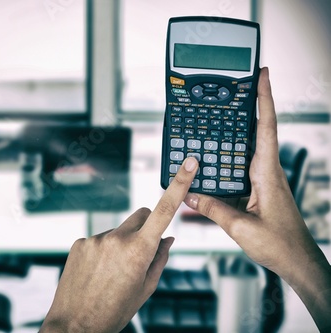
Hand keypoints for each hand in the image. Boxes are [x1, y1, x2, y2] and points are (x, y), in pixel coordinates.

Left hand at [40, 157, 198, 332]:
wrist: (75, 325)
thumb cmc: (114, 311)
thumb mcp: (146, 289)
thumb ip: (160, 259)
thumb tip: (168, 237)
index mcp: (139, 251)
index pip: (164, 211)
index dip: (179, 185)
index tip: (188, 164)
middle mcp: (116, 239)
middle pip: (140, 215)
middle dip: (146, 226)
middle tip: (141, 250)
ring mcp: (95, 239)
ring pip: (119, 230)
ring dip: (122, 243)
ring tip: (112, 271)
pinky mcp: (80, 242)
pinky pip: (100, 238)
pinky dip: (103, 250)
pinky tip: (97, 271)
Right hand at [184, 67, 330, 330]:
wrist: (298, 261)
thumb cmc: (279, 244)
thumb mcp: (240, 227)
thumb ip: (213, 208)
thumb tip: (190, 193)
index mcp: (268, 173)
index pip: (266, 127)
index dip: (264, 98)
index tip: (262, 74)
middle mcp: (268, 171)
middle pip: (259, 129)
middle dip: (251, 104)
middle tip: (237, 84)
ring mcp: (265, 179)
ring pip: (249, 148)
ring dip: (239, 131)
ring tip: (221, 117)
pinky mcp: (260, 189)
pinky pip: (243, 167)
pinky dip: (230, 158)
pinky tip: (217, 160)